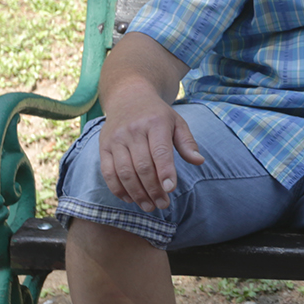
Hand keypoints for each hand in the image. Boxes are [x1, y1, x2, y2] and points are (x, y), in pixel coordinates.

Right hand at [96, 88, 203, 210]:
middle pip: (142, 166)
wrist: (128, 97)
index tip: (170, 189)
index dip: (165, 172)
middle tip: (162, 204)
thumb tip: (199, 161)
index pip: (160, 151)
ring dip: (137, 193)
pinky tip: (130, 199)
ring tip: (149, 206)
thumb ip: (187, 143)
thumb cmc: (157, 115)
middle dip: (153, 189)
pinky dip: (118, 189)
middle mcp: (133, 131)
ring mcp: (115, 139)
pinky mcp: (103, 146)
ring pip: (124, 172)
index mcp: (155, 123)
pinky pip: (108, 172)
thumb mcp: (177, 122)